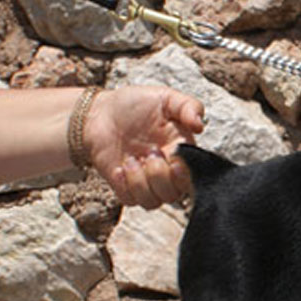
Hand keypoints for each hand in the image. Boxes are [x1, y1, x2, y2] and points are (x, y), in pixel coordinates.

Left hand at [84, 86, 204, 208]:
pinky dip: (124, 185)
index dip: (184, 173)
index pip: (193, 177)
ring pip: (153, 202)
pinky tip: (119, 167)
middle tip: (149, 152)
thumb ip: (188, 106)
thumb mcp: (165, 98)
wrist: (100, 113)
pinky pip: (130, 200)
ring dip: (140, 182)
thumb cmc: (134, 105)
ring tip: (130, 159)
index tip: (173, 156)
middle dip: (159, 175)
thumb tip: (200, 125)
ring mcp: (146, 182)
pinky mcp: (125, 188)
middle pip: (174, 194)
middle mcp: (166, 172)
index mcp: (181, 154)